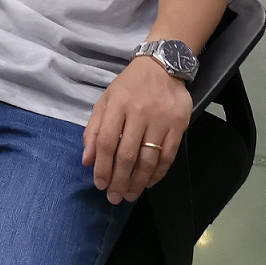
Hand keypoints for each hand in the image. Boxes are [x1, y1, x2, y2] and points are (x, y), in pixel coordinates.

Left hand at [81, 55, 192, 205]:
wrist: (162, 67)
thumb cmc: (130, 87)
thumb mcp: (106, 101)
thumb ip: (93, 130)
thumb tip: (86, 161)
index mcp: (117, 105)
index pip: (106, 142)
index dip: (101, 166)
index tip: (99, 184)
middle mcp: (138, 113)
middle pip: (127, 155)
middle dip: (119, 181)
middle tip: (114, 197)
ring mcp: (160, 120)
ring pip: (148, 159)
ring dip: (137, 182)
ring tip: (129, 195)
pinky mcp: (178, 125)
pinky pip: (167, 157)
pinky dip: (157, 174)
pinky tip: (148, 182)